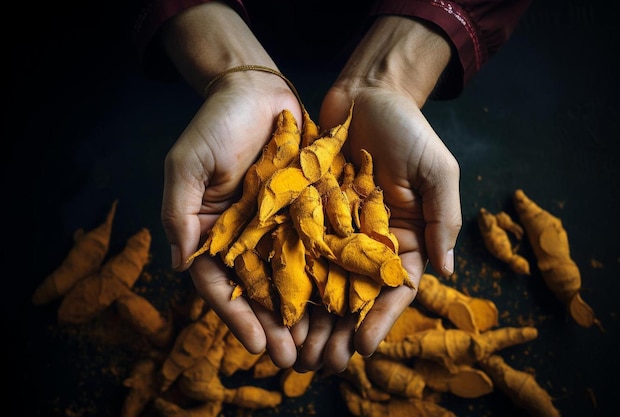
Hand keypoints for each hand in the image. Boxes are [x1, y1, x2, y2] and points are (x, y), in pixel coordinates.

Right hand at [159, 2, 305, 367]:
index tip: (253, 345)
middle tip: (291, 359)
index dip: (234, 314)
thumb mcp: (186, 164)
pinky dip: (329, 272)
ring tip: (320, 343)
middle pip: (257, 289)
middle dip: (272, 324)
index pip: (218, 282)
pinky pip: (319, 245)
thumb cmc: (215, 124)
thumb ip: (180, 212)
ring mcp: (278, 225)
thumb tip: (179, 266)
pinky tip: (345, 297)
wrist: (257, 90)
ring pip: (290, 276)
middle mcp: (245, 235)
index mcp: (211, 231)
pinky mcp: (307, 210)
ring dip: (303, 311)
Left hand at [293, 16, 461, 372]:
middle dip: (339, 330)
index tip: (361, 349)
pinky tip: (272, 304)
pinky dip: (287, 277)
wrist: (367, 94)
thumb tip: (449, 270)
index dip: (380, 320)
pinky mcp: (307, 212)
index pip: (395, 289)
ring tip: (294, 348)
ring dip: (310, 316)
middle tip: (320, 363)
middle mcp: (368, 240)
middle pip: (354, 295)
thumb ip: (443, 219)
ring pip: (322, 281)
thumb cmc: (409, 131)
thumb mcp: (438, 172)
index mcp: (404, 238)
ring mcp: (335, 229)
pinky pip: (296, 248)